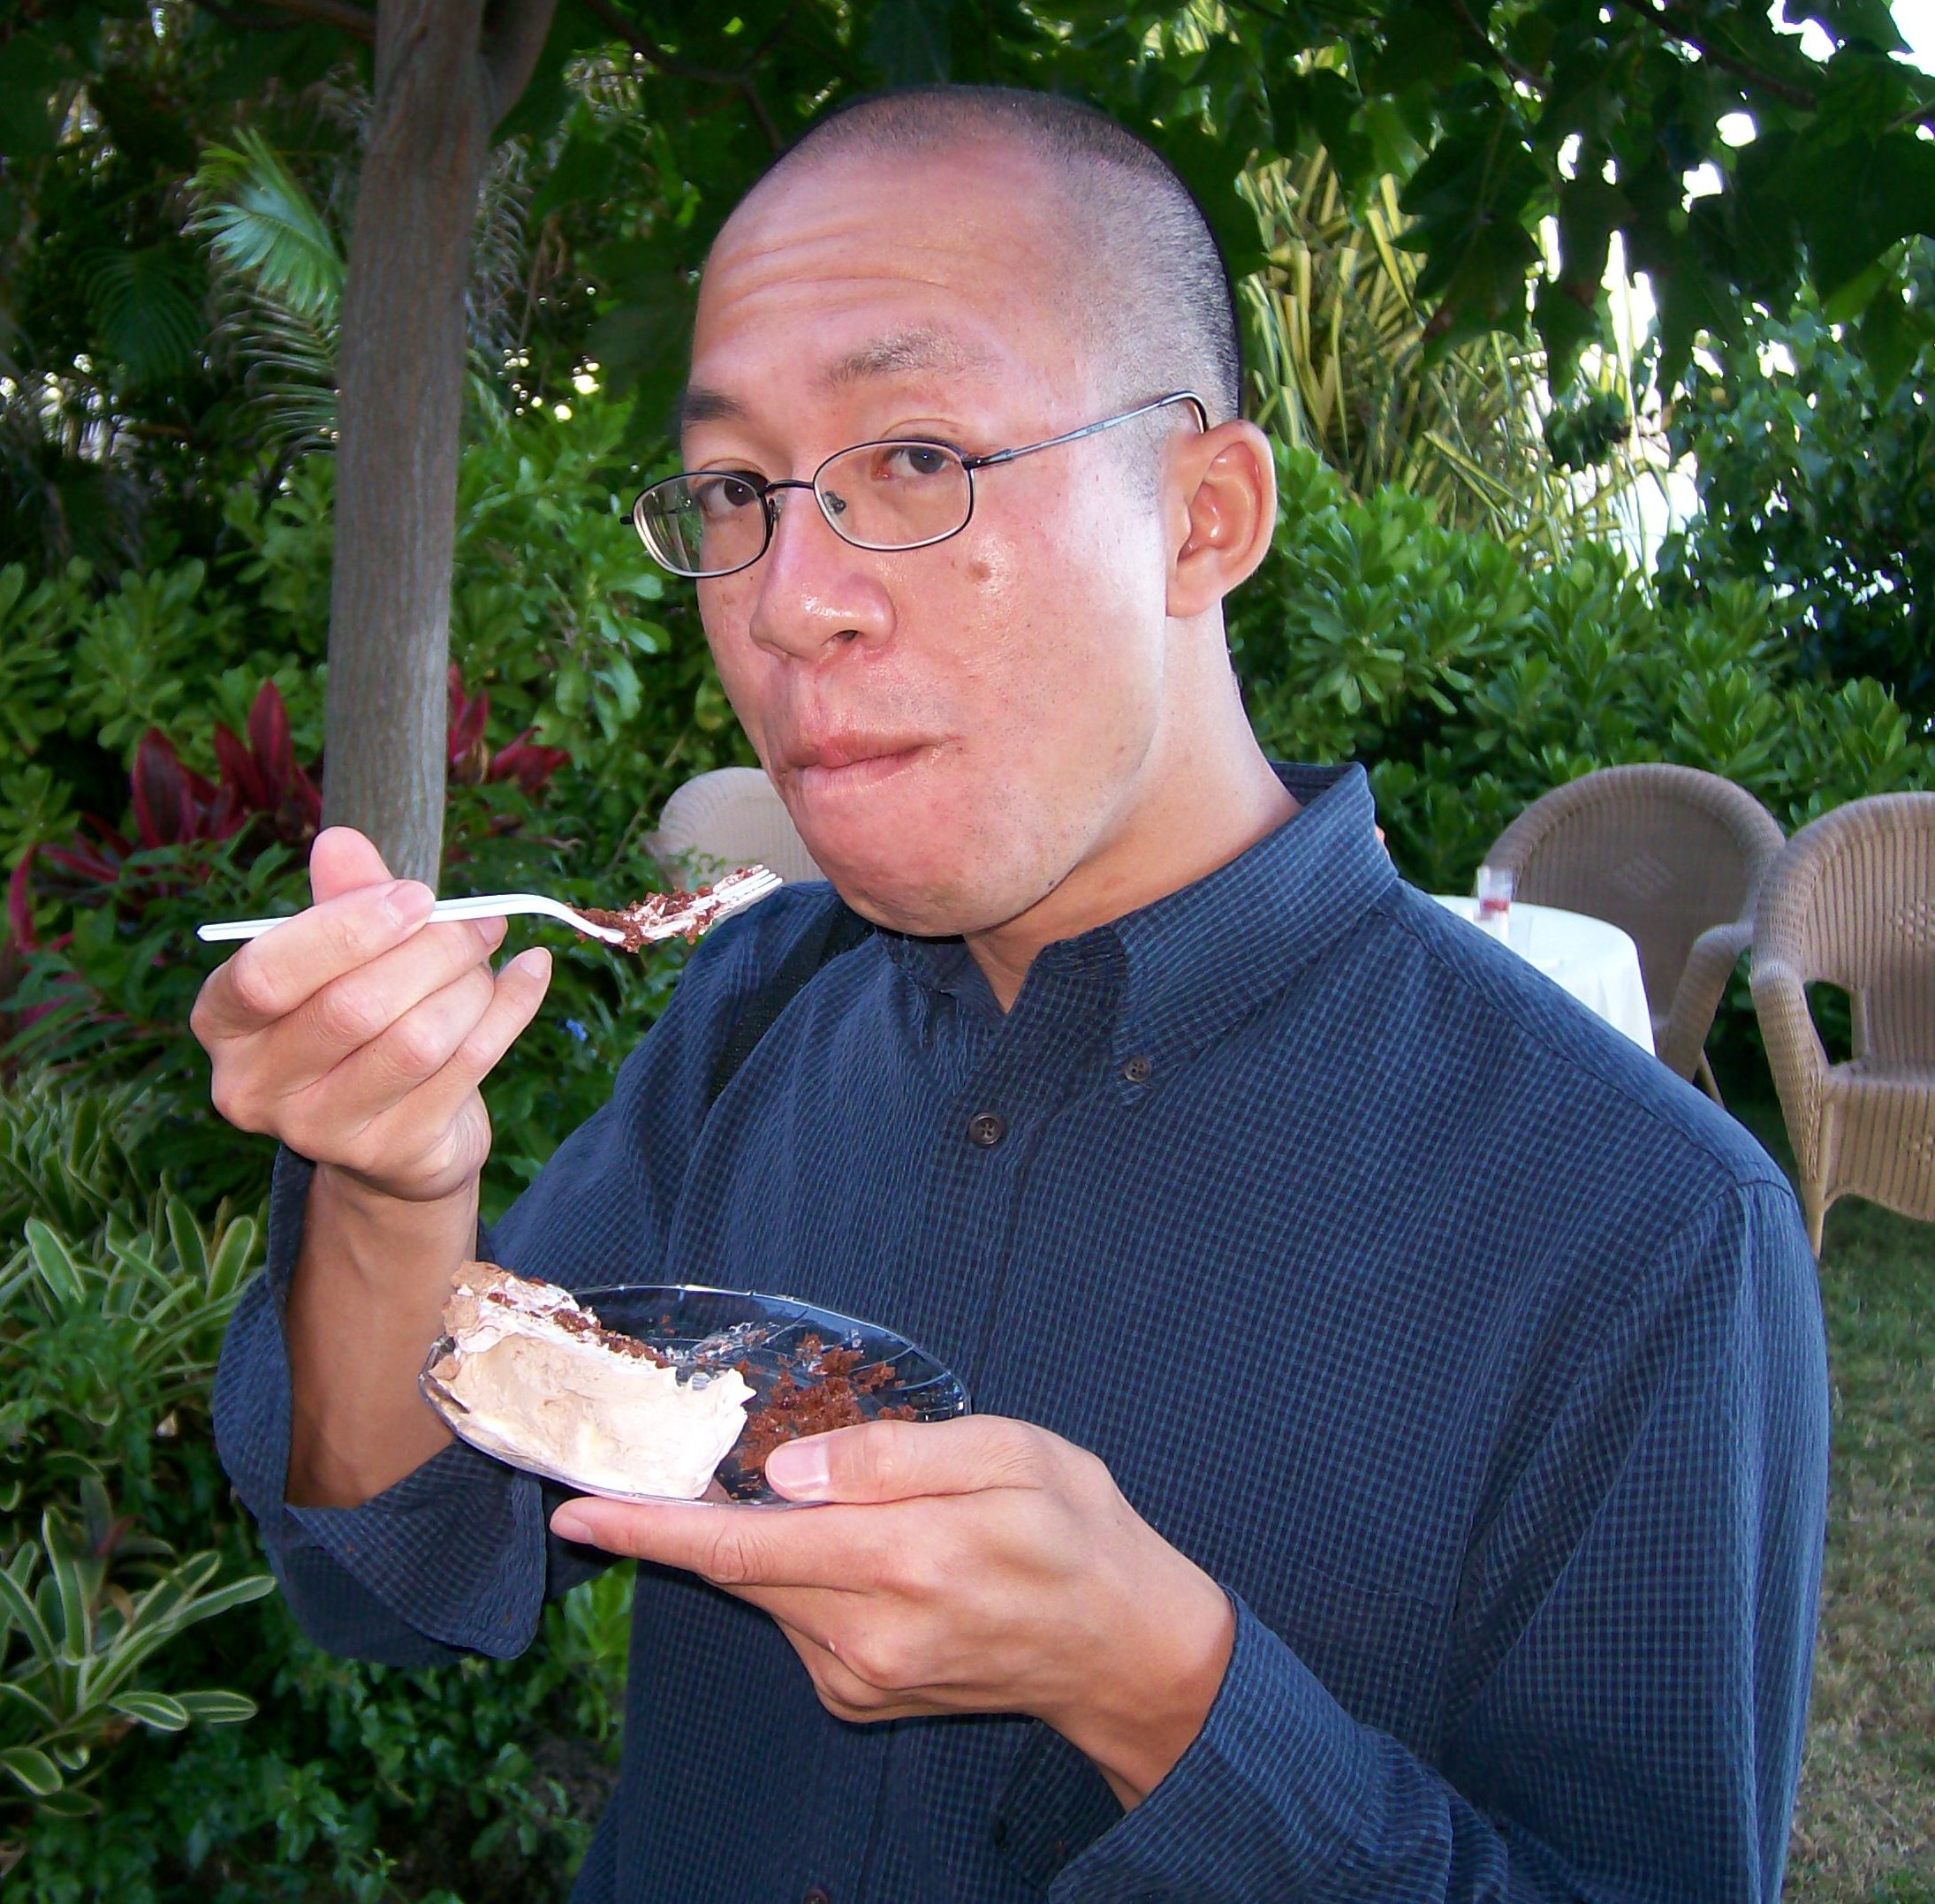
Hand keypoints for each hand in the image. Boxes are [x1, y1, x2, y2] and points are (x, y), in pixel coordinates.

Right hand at [190, 826, 551, 1204]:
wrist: (394, 1139)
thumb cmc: (360, 1025)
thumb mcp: (343, 960)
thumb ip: (341, 903)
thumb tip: (340, 842)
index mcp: (225, 1024)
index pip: (265, 973)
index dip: (346, 928)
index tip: (415, 895)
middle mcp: (255, 1088)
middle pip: (353, 1007)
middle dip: (433, 951)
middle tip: (481, 920)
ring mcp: (321, 1132)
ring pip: (417, 1041)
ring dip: (472, 984)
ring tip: (491, 952)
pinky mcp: (394, 1155)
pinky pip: (469, 1066)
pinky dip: (511, 1009)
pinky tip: (532, 973)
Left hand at [548, 1417, 1234, 1806]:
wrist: (1124, 1650)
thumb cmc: (1076, 1531)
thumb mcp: (1011, 1453)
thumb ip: (894, 1456)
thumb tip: (787, 1471)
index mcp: (904, 1561)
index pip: (743, 1544)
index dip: (651, 1527)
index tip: (577, 1512)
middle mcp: (867, 1634)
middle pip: (739, 1567)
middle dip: (688, 1518)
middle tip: (661, 1466)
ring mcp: (860, 1676)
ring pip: (768, 1589)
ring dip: (762, 1540)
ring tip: (834, 1501)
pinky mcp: (861, 1695)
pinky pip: (800, 1618)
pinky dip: (800, 1573)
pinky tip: (866, 1548)